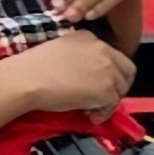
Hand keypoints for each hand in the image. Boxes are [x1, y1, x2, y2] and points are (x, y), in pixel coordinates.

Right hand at [5, 30, 135, 118]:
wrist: (28, 79)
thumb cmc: (34, 65)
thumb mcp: (61, 49)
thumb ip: (79, 55)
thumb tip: (85, 74)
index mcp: (90, 38)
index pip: (112, 55)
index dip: (109, 71)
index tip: (97, 82)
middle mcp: (104, 50)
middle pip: (126, 70)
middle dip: (118, 85)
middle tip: (103, 97)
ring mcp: (108, 71)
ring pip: (119, 89)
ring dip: (108, 100)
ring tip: (91, 109)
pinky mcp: (107, 91)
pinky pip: (112, 105)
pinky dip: (103, 112)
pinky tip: (90, 116)